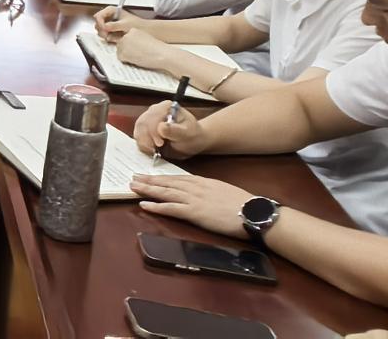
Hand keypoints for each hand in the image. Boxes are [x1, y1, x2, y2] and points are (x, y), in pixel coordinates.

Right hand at [93, 5, 140, 41]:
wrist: (144, 30)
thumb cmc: (137, 24)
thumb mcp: (125, 24)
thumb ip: (114, 25)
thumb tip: (105, 27)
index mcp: (110, 10)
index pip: (98, 16)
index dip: (100, 23)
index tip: (105, 28)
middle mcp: (108, 16)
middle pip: (97, 24)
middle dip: (102, 30)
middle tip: (109, 34)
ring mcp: (108, 24)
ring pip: (99, 31)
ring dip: (106, 35)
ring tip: (115, 37)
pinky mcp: (109, 31)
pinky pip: (104, 36)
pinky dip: (109, 38)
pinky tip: (116, 38)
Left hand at [115, 28, 175, 69]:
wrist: (163, 54)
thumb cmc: (158, 48)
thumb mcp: (146, 38)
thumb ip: (136, 39)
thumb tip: (130, 46)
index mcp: (133, 30)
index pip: (125, 38)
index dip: (131, 46)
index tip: (139, 48)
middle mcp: (126, 35)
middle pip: (120, 45)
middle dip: (127, 51)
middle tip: (139, 54)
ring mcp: (124, 43)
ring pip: (119, 51)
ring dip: (127, 55)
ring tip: (139, 56)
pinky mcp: (123, 52)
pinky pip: (121, 58)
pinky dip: (127, 61)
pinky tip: (137, 59)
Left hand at [131, 174, 252, 237]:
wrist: (253, 212)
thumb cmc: (243, 204)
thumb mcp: (224, 191)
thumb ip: (210, 190)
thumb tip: (201, 192)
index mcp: (204, 182)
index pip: (177, 178)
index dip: (161, 177)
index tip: (149, 175)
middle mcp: (196, 187)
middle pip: (167, 182)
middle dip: (149, 180)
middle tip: (133, 177)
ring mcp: (194, 199)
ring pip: (165, 192)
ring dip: (147, 190)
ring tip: (133, 187)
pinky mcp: (194, 212)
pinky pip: (170, 208)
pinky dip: (156, 206)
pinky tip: (144, 205)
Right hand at [132, 100, 210, 160]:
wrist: (191, 142)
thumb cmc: (192, 135)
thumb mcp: (187, 133)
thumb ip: (175, 130)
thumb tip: (161, 127)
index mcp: (166, 107)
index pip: (153, 116)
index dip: (153, 131)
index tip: (160, 143)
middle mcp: (154, 110)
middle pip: (142, 123)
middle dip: (147, 138)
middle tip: (155, 150)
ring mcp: (148, 119)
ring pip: (138, 130)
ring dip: (143, 142)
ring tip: (154, 151)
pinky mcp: (144, 129)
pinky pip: (138, 136)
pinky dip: (142, 144)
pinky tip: (151, 150)